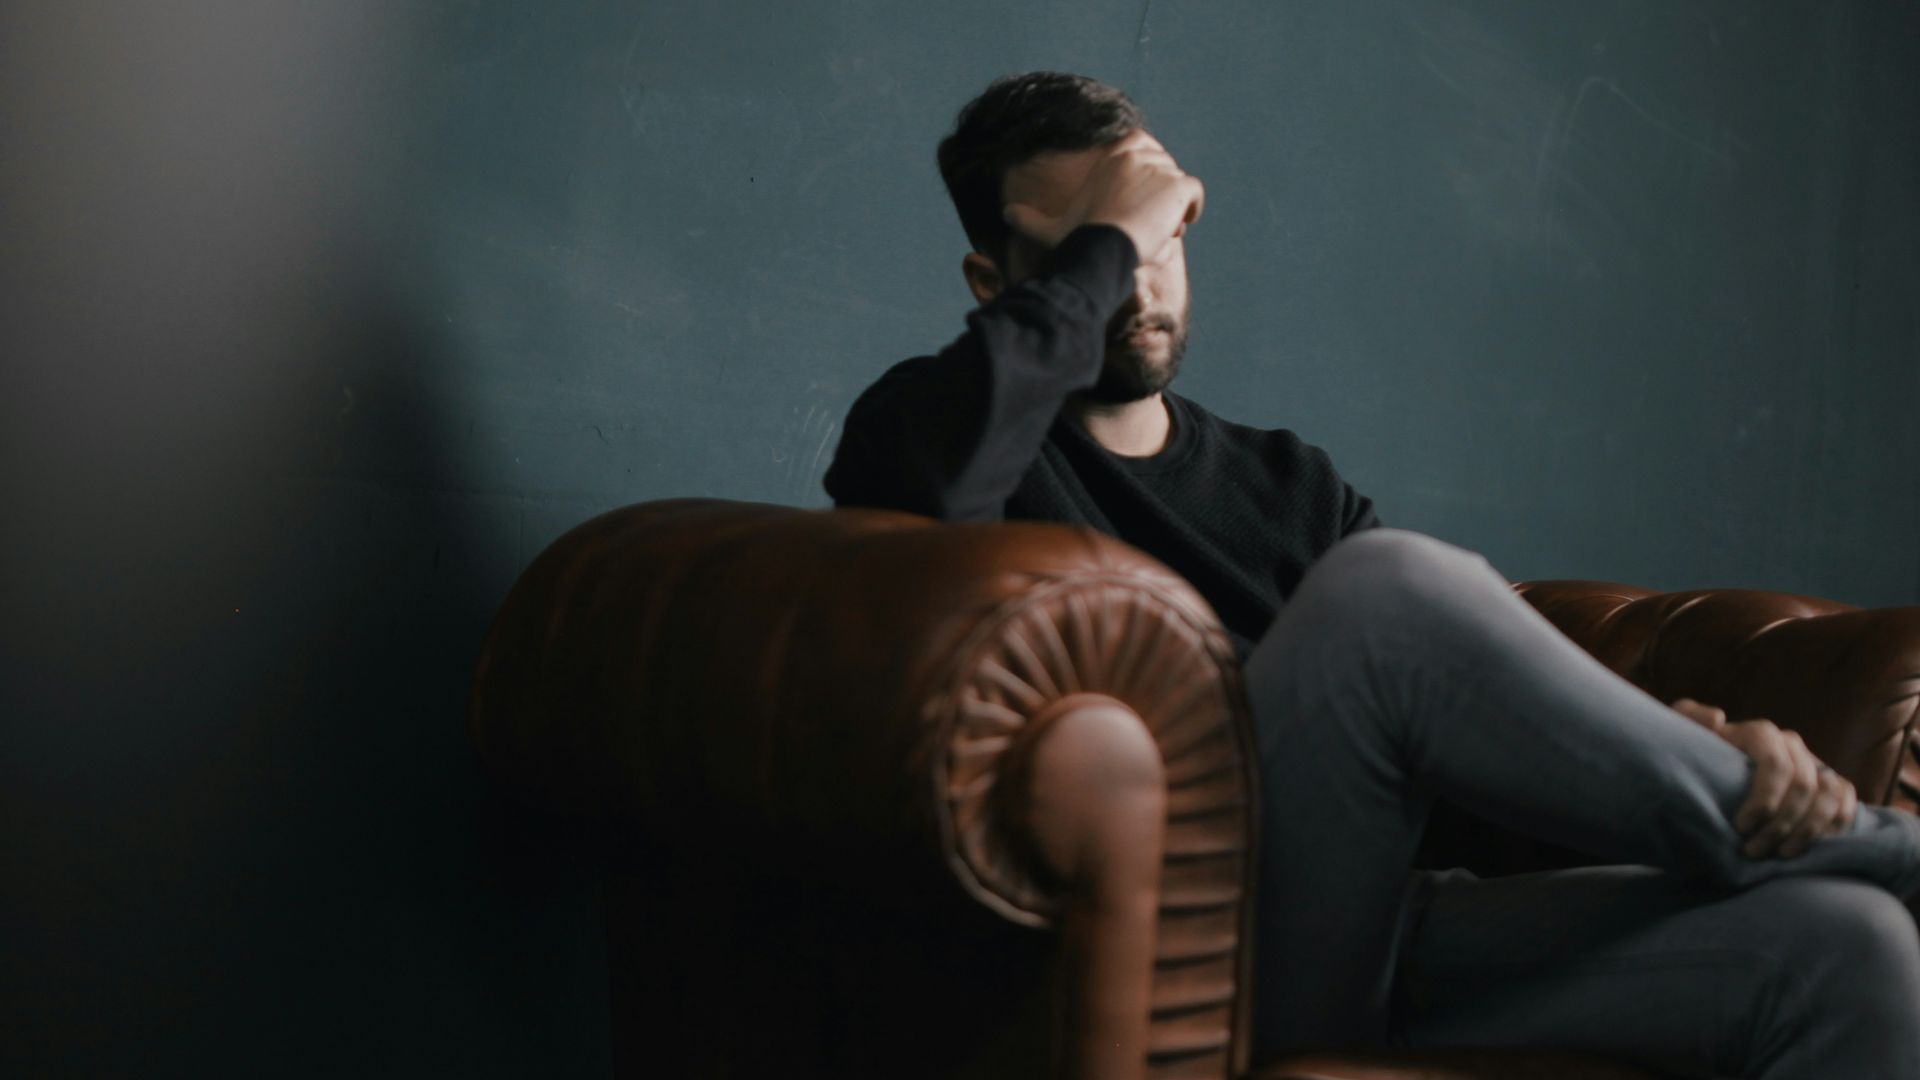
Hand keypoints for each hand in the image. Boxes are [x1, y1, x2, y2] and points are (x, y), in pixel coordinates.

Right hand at [1001, 129, 1204, 264]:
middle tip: (1144, 224)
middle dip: (1159, 195)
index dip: (1143, 179)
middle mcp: (1138, 152)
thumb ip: (1029, 219)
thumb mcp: (1051, 227)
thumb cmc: (1078, 238)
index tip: (1135, 203)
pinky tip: (1175, 227)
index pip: (1144, 152)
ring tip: (1155, 232)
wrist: (1102, 247)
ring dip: (1172, 209)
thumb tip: (1005, 214)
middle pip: (1163, 170)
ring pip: (1178, 186)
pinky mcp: (1179, 185)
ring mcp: (1160, 166)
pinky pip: (1195, 194)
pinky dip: (1191, 210)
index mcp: (1114, 153)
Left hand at [1670, 698, 1856, 858]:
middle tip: (1754, 851)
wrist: (1711, 773)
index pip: (1776, 763)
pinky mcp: (1829, 784)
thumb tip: (1718, 718)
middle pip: (1803, 785)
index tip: (1741, 827)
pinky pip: (1846, 801)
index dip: (1764, 798)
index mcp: (1760, 734)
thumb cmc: (1695, 757)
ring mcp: (1813, 764)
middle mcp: (1791, 745)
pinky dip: (1836, 825)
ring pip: (1829, 794)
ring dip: (1809, 830)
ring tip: (1781, 855)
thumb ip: (1689, 718)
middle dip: (1781, 823)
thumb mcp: (1682, 735)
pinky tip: (1812, 846)